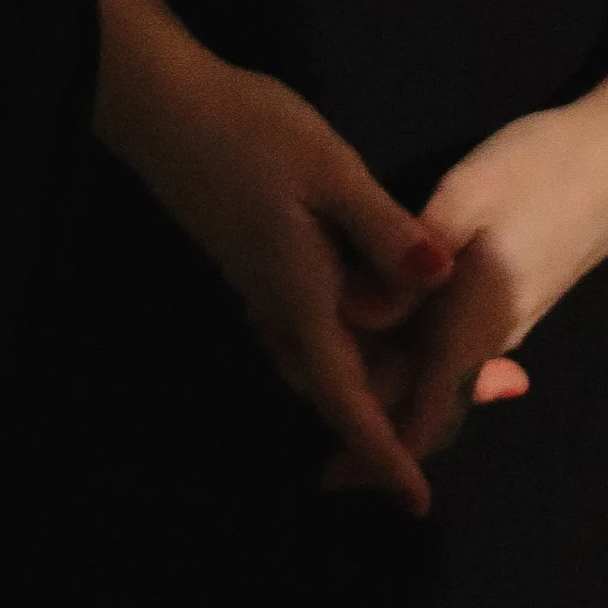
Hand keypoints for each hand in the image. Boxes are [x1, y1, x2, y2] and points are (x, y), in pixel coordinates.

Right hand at [103, 22, 453, 516]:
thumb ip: (384, 228)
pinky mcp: (255, 262)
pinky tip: (373, 320)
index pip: (346, 396)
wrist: (164, 106)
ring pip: (317, 361)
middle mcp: (278, 307)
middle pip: (332, 391)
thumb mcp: (331, 171)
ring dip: (360, 388)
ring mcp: (261, 287)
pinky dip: (343, 345)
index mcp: (302, 297)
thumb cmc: (250, 133)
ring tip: (414, 395)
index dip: (383, 450)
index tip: (416, 501)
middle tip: (433, 449)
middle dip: (377, 429)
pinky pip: (306, 328)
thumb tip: (442, 280)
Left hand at [356, 83, 607, 471]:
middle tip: (324, 450)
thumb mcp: (463, 201)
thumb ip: (406, 266)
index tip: (331, 478)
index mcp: (472, 324)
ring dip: (396, 394)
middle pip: (429, 403)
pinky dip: (419, 360)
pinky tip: (392, 336)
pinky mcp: (519, 294)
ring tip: (342, 392)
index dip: (377, 450)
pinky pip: (459, 349)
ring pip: (444, 376)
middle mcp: (492, 337)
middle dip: (377, 430)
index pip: (422, 414)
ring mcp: (510, 318)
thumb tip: (350, 318)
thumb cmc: (542, 171)